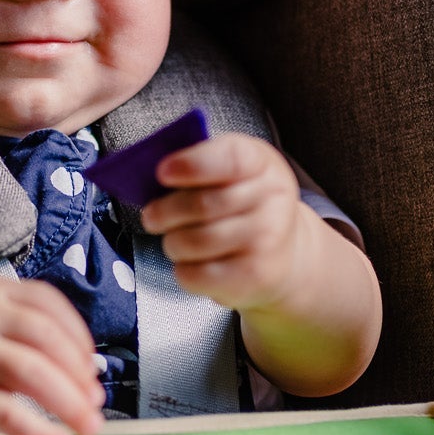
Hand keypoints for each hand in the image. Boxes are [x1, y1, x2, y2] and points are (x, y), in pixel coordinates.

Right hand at [0, 272, 103, 434]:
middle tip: (96, 404)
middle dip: (79, 375)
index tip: (92, 369)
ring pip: (32, 373)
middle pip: (46, 339)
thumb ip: (24, 327)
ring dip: (69, 403)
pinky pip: (7, 414)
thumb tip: (87, 373)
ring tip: (89, 426)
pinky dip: (39, 433)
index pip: (47, 304)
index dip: (78, 338)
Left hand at [141, 133, 306, 312]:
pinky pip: (197, 274)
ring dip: (172, 243)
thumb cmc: (243, 205)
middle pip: (203, 205)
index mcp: (262, 163)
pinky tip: (192, 263)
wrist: (281, 254)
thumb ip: (200, 166)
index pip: (231, 159)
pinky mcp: (255, 275)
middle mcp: (272, 199)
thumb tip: (155, 173)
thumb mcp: (232, 172)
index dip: (192, 165)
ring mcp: (267, 239)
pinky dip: (182, 270)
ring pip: (194, 242)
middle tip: (152, 216)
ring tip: (175, 240)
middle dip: (165, 212)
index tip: (162, 173)